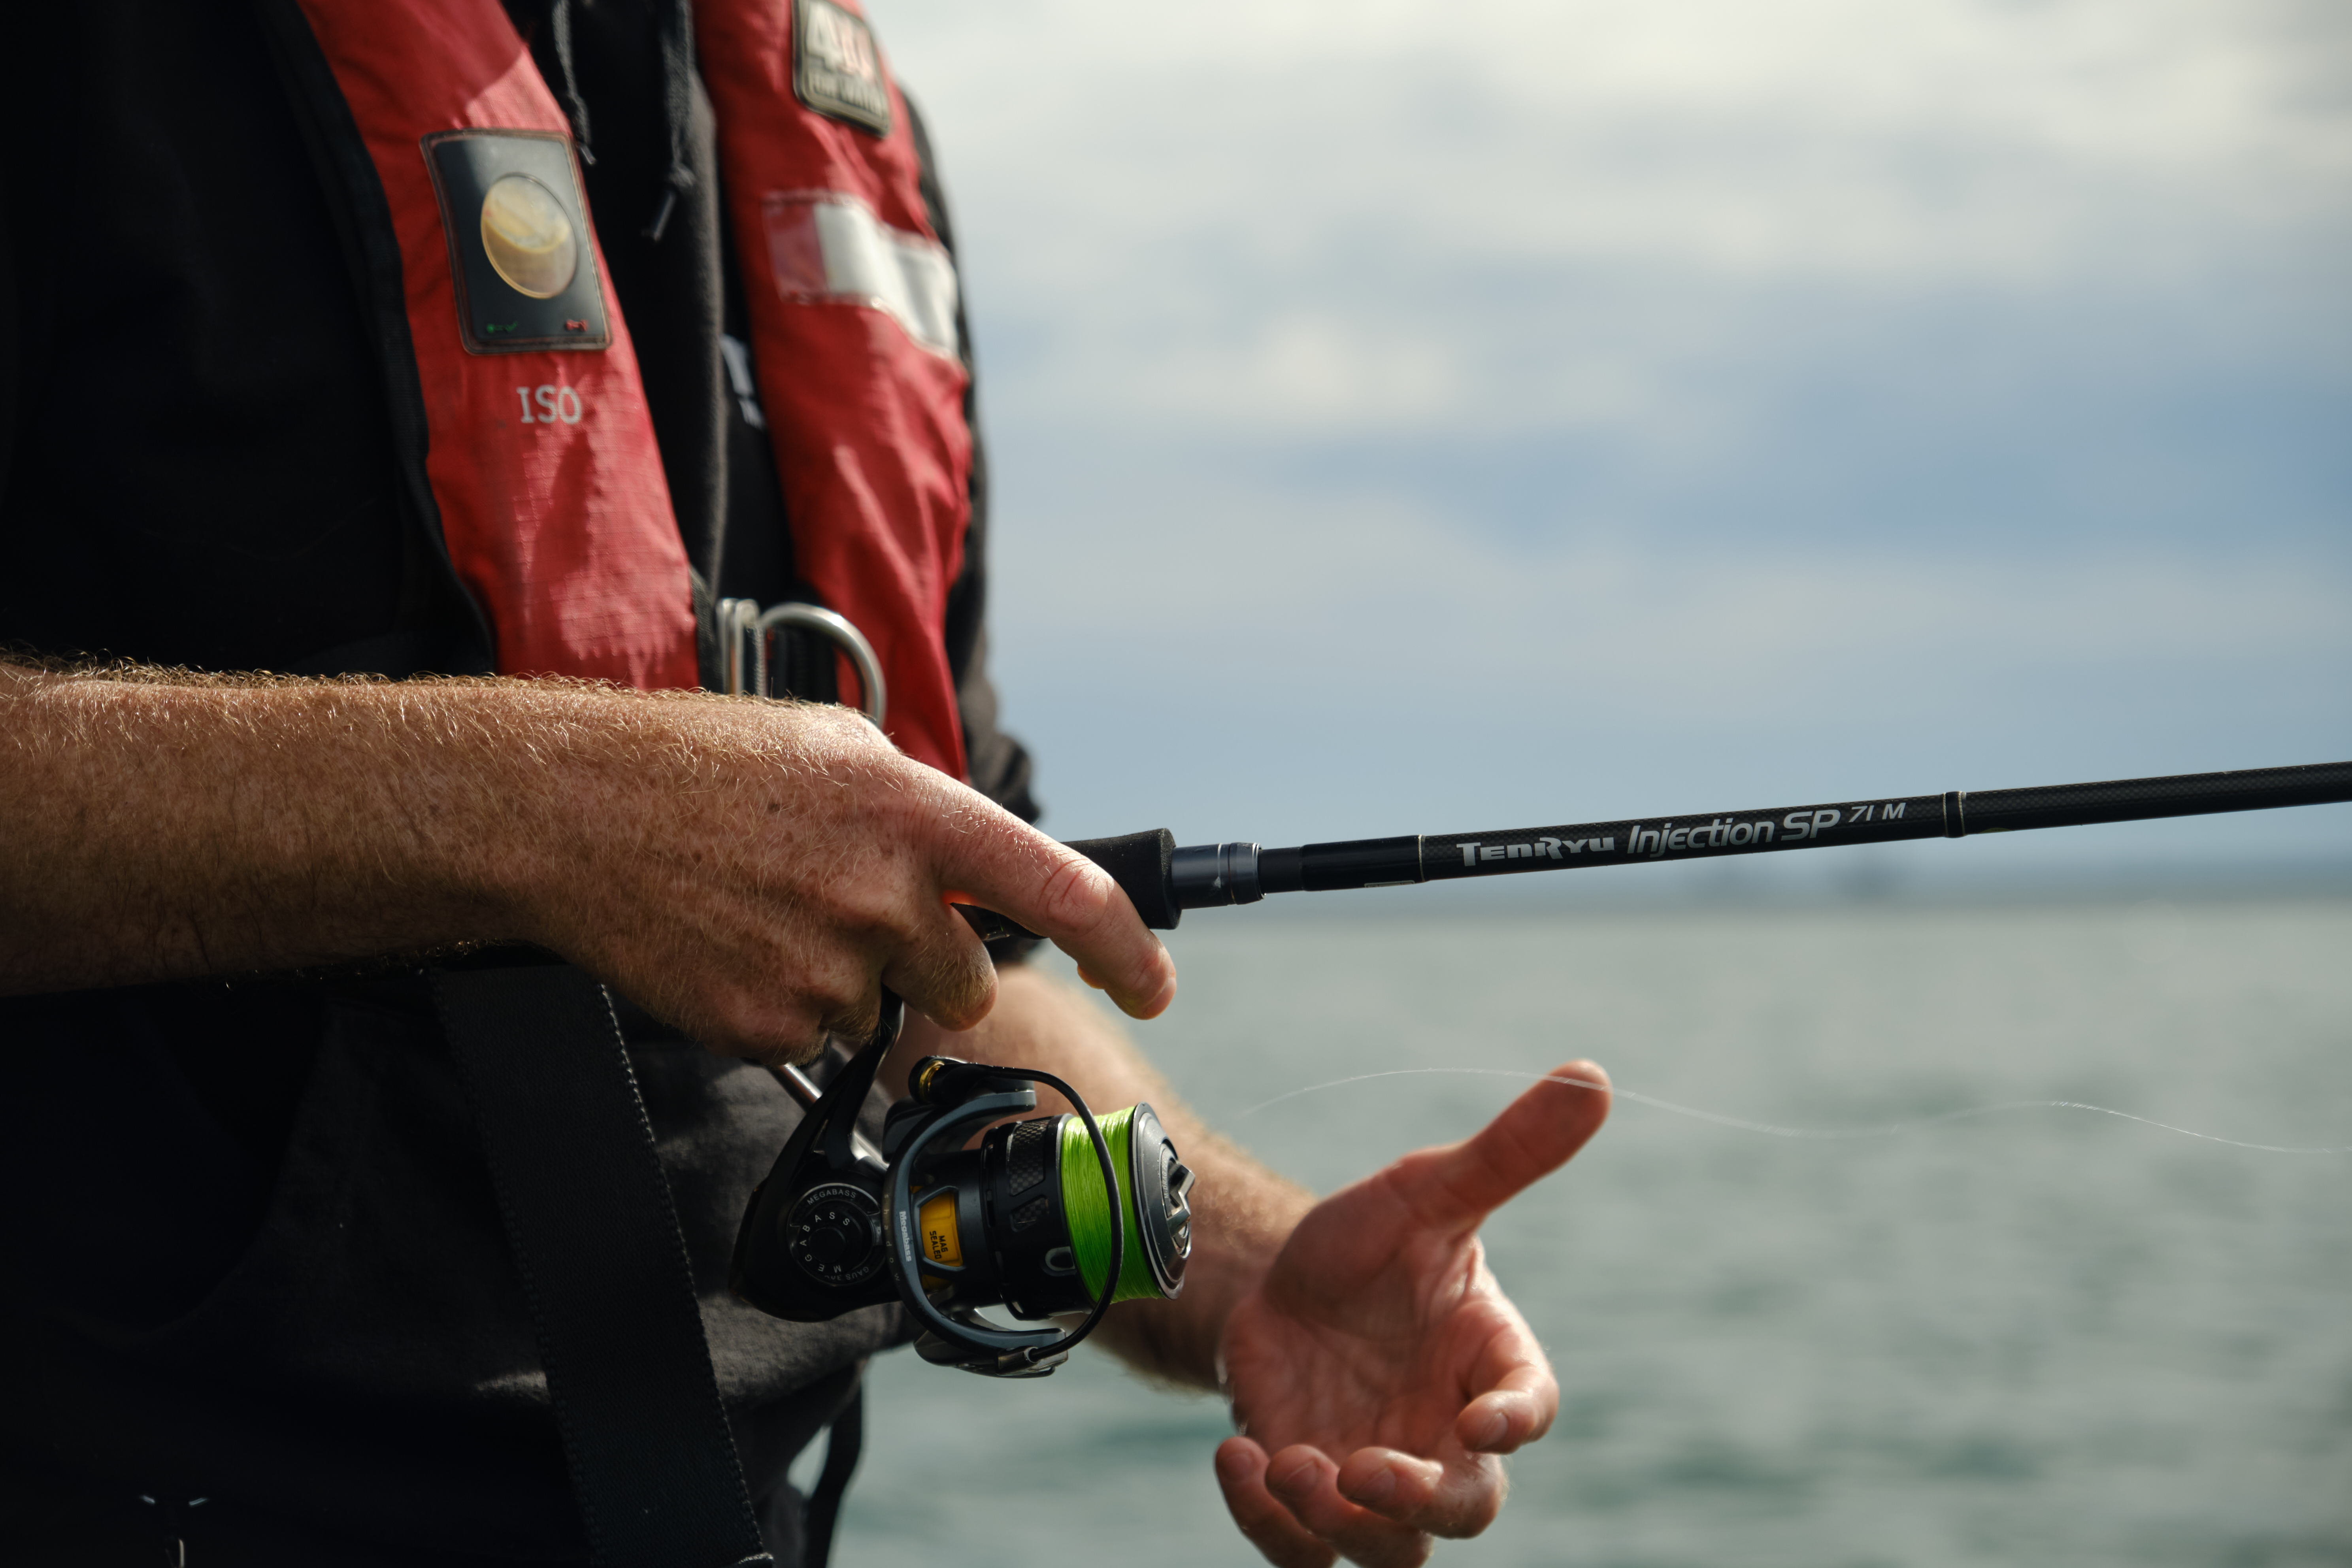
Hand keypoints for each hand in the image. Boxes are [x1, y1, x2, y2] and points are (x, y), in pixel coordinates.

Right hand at [489, 695, 1176, 1057]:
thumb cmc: (697, 768)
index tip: (1154, 985)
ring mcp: (826, 967)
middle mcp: (883, 894)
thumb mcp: (836, 751)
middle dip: (927, 963)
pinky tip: (736, 946)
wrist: (570, 813)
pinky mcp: (769, 1025)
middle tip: (845, 911)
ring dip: (848, 981)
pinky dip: (785, 1006)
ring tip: (771, 915)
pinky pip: (815, 1040)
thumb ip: (921, 810)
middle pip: (966, 979)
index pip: (1061, 889)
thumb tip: (973, 865)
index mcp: (913, 812)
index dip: (1125, 948)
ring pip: (885, 1013)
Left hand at [1214, 1063, 1610, 1566]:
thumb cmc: (1375, 1241)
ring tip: (1284, 1465)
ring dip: (1334, 1526)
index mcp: (1489, 1367)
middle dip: (1417, 1502)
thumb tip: (1594, 1075)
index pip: (1527, 1408)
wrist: (1283, 1279)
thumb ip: (1509, 1152)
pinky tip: (1234, 1462)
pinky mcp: (1309, 1496)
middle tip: (1362, 1470)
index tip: (1486, 1423)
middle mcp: (1444, 1437)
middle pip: (1464, 1510)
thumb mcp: (1428, 1189)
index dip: (1515, 1424)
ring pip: (1386, 1553)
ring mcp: (1377, 1477)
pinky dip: (1266, 1523)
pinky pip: (1299, 1549)